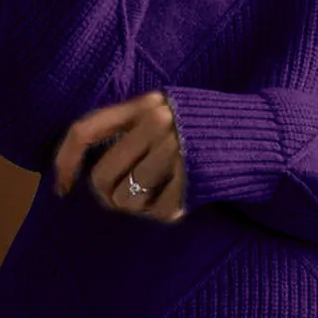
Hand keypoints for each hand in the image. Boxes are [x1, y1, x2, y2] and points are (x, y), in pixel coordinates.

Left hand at [54, 91, 186, 222]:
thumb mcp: (164, 111)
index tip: (62, 188)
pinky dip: (163, 212)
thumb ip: (131, 128)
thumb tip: (85, 167)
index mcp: (144, 105)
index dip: (66, 161)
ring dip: (138, 205)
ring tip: (157, 195)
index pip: (86, 131)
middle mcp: (156, 123)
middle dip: (109, 195)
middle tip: (126, 195)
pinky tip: (176, 201)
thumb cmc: (199, 126)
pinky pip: (159, 211)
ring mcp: (175, 150)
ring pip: (126, 198)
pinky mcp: (192, 177)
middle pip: (101, 176)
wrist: (254, 132)